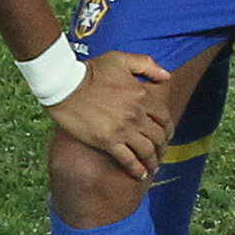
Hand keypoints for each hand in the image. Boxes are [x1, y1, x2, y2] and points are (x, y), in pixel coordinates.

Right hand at [48, 49, 173, 176]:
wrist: (66, 85)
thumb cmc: (92, 70)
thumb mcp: (121, 59)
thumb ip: (147, 65)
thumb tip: (167, 76)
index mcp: (143, 95)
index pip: (164, 117)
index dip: (168, 129)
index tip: (166, 135)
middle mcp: (137, 115)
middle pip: (158, 137)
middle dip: (162, 147)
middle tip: (160, 153)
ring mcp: (123, 130)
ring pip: (147, 151)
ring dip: (153, 161)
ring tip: (152, 167)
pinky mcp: (108, 141)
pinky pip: (128, 160)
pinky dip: (136, 169)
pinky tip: (140, 175)